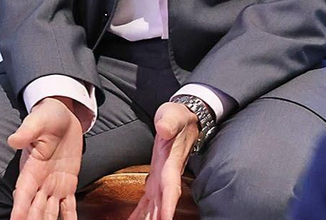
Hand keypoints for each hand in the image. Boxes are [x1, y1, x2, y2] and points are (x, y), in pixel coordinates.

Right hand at [7, 96, 84, 219]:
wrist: (63, 116)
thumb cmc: (47, 116)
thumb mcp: (37, 120)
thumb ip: (26, 132)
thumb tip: (13, 140)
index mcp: (31, 168)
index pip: (24, 193)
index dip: (20, 209)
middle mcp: (40, 181)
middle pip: (35, 208)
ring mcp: (54, 185)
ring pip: (49, 212)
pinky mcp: (68, 185)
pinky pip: (68, 206)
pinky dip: (68, 218)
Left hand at [131, 101, 200, 219]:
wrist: (184, 118)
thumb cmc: (178, 116)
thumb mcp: (172, 115)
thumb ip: (168, 122)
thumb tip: (163, 128)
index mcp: (172, 164)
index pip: (171, 189)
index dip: (167, 206)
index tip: (165, 219)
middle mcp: (168, 176)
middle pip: (162, 204)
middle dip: (158, 219)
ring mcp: (162, 179)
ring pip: (155, 206)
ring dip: (149, 219)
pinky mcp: (155, 178)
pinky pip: (147, 200)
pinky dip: (141, 213)